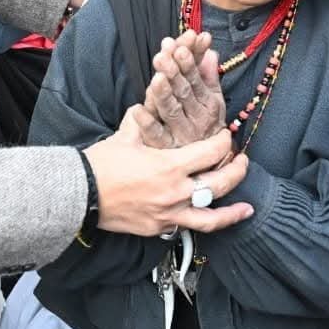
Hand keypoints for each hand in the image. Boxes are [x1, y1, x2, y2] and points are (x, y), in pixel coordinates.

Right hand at [84, 113, 253, 236]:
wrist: (81, 194)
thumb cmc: (101, 163)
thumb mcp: (127, 135)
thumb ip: (145, 118)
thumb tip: (151, 100)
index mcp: (170, 165)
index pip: (212, 152)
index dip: (223, 142)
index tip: (225, 137)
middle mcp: (176, 192)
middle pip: (220, 183)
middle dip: (237, 171)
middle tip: (243, 162)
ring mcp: (169, 214)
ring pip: (211, 217)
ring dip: (232, 212)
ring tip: (247, 208)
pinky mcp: (158, 228)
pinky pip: (185, 225)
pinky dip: (197, 219)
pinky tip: (205, 216)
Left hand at [140, 31, 225, 147]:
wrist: (209, 164)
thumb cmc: (206, 124)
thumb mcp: (212, 99)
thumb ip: (209, 75)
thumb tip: (210, 51)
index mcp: (209, 104)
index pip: (196, 79)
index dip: (188, 63)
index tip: (180, 48)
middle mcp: (196, 119)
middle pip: (184, 92)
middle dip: (173, 72)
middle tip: (163, 57)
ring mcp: (182, 134)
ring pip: (171, 110)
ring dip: (163, 93)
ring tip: (155, 77)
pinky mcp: (167, 148)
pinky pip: (156, 135)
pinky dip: (147, 123)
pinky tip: (136, 109)